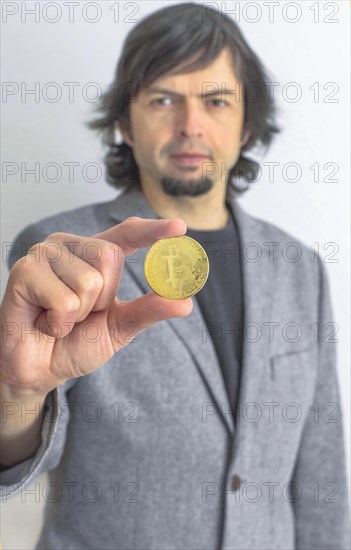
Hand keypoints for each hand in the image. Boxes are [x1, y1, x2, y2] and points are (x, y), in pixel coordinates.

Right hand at [0, 217, 192, 394]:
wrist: (37, 370)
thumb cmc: (74, 343)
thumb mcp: (119, 327)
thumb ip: (148, 311)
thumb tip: (185, 302)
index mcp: (92, 254)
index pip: (126, 234)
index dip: (152, 230)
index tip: (179, 227)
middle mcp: (68, 247)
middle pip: (109, 258)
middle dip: (102, 299)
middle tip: (80, 314)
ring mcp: (44, 255)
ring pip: (88, 281)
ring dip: (78, 315)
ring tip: (59, 319)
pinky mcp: (23, 271)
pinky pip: (63, 299)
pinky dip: (59, 323)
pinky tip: (45, 323)